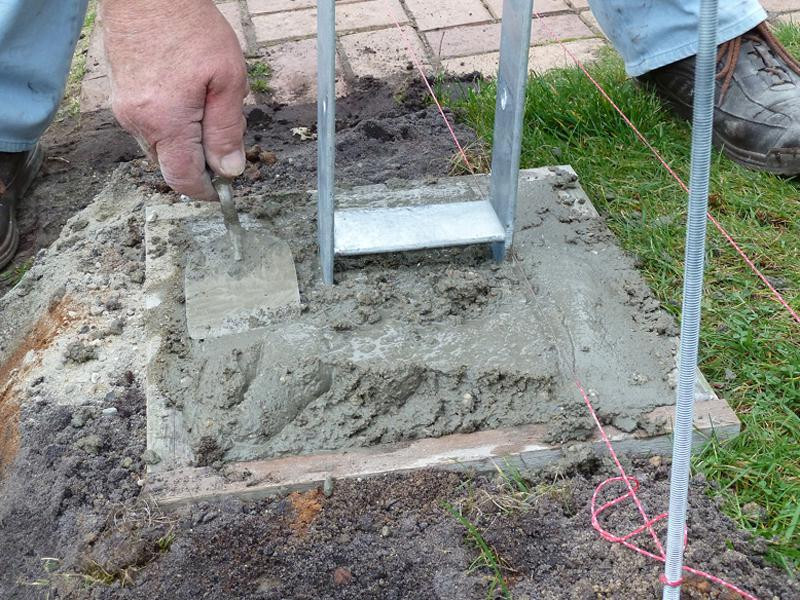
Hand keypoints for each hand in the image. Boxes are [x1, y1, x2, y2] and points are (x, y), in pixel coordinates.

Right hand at [101, 0, 247, 199]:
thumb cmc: (191, 28)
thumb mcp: (227, 80)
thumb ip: (227, 130)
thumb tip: (229, 170)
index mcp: (165, 123)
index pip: (183, 179)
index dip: (207, 191)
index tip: (225, 187)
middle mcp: (138, 122)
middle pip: (171, 165)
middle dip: (200, 161)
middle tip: (224, 131)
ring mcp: (124, 109)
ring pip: (160, 146)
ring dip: (186, 141)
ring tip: (207, 103)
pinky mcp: (120, 96)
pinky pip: (149, 126)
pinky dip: (171, 125)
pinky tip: (188, 96)